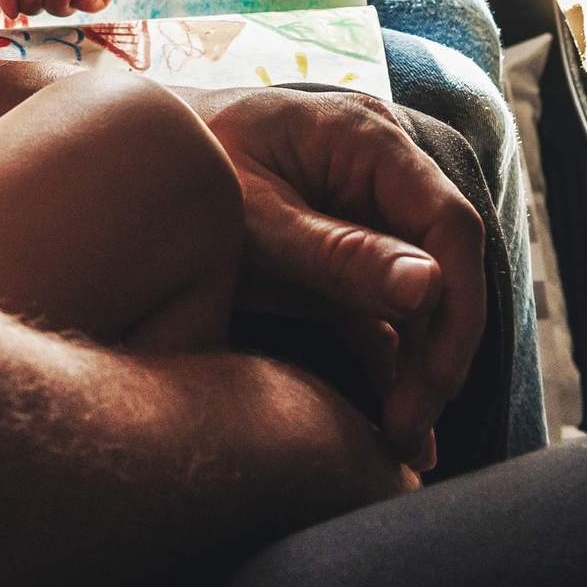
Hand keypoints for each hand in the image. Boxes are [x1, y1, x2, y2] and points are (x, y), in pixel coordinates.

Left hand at [178, 86, 489, 469]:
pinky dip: (393, 370)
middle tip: (410, 431)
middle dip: (437, 356)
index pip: (449, 225)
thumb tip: (428, 286)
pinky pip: (388, 317)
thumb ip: (336, 252)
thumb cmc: (188, 169)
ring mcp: (369, 218)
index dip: (457, 306)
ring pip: (423, 302)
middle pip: (445, 269)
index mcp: (368, 140)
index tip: (438, 381)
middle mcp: (382, 174)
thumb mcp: (255, 218)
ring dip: (419, 374)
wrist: (129, 164)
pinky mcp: (349, 262)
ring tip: (402, 446)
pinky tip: (395, 429)